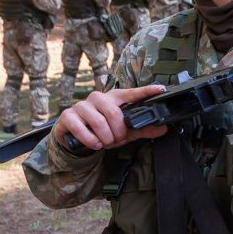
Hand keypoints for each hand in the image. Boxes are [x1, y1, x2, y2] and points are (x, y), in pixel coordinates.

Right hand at [52, 85, 167, 150]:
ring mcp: (82, 105)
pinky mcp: (69, 116)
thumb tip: (164, 128)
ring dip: (105, 137)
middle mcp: (98, 98)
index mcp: (114, 98)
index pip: (131, 93)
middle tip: (118, 139)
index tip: (160, 89)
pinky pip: (81, 129)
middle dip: (118, 131)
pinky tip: (95, 144)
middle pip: (114, 113)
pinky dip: (91, 140)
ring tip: (106, 142)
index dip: (146, 91)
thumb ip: (142, 129)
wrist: (75, 137)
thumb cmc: (103, 130)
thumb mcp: (124, 130)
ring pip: (98, 122)